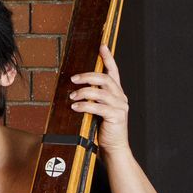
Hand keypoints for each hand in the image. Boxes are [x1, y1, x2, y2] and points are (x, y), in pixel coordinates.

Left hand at [69, 43, 132, 157]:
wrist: (113, 146)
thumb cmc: (102, 127)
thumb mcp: (97, 109)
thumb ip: (92, 97)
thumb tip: (74, 86)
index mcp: (116, 92)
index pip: (114, 71)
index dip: (108, 58)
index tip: (101, 45)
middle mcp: (121, 97)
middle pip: (105, 78)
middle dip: (87, 76)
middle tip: (73, 79)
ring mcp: (121, 106)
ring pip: (101, 92)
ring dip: (83, 92)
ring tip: (72, 96)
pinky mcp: (117, 116)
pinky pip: (99, 107)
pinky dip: (85, 105)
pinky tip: (75, 107)